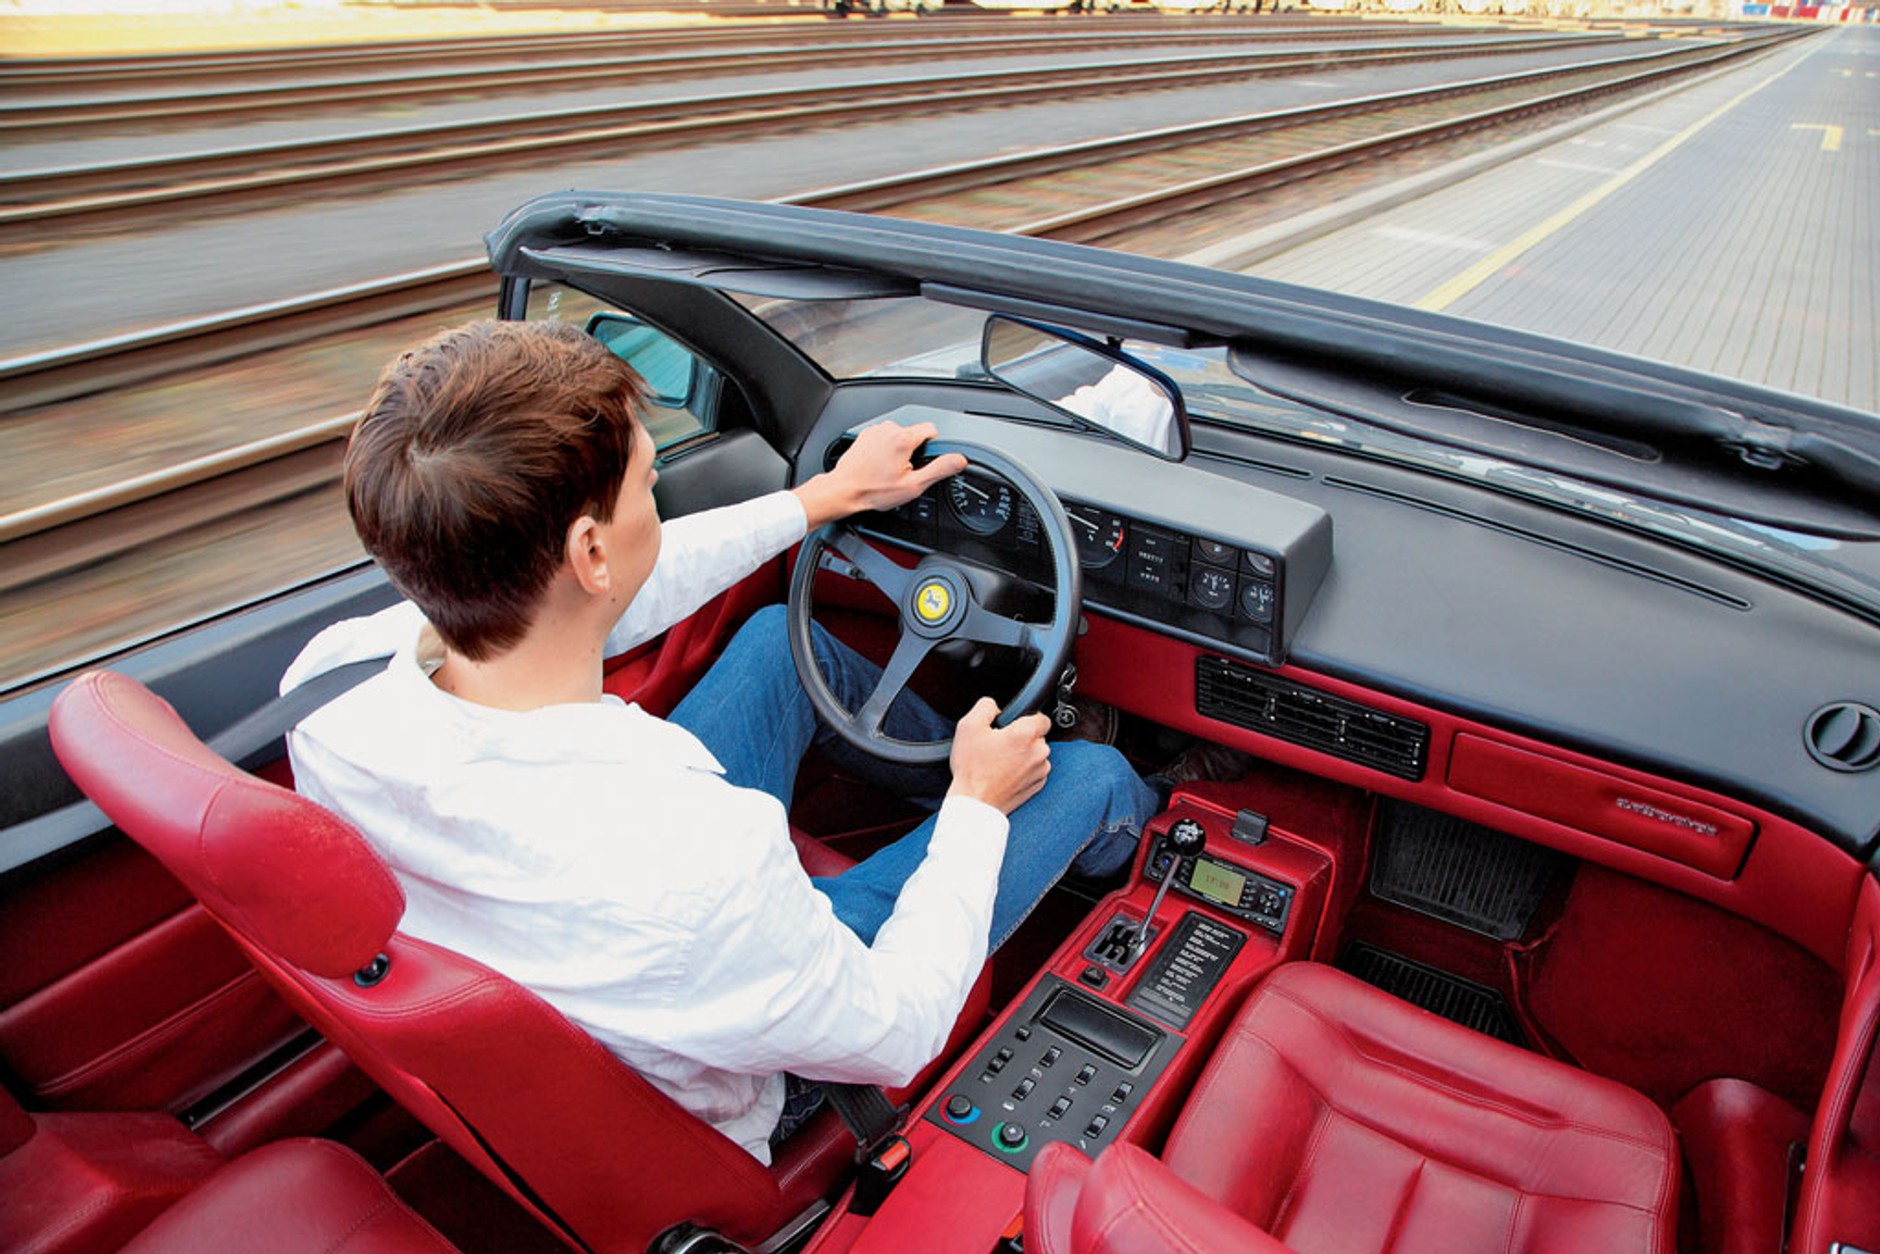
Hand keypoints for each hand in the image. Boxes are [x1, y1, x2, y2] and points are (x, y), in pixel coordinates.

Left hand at [793, 421, 968, 528]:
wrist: (843, 491)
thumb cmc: (873, 490)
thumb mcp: (913, 485)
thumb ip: (939, 469)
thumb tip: (959, 460)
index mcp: (903, 438)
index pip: (931, 429)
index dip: (931, 447)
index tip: (923, 462)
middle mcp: (888, 429)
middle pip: (914, 434)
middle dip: (913, 452)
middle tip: (903, 472)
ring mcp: (875, 431)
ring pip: (899, 436)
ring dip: (898, 451)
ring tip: (888, 471)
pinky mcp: (865, 435)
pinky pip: (884, 438)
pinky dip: (884, 450)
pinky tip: (878, 466)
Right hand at [947, 697, 1050, 814]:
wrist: (975, 803)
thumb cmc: (972, 768)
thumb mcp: (968, 726)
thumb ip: (986, 706)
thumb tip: (995, 706)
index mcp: (1025, 734)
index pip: (1042, 717)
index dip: (1026, 718)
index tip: (1012, 726)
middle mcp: (1039, 752)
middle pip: (1037, 736)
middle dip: (1021, 737)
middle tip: (999, 745)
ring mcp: (1040, 770)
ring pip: (1037, 753)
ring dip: (1023, 754)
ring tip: (1000, 761)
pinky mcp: (1038, 785)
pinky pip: (1034, 770)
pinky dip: (1023, 770)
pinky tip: (1005, 773)